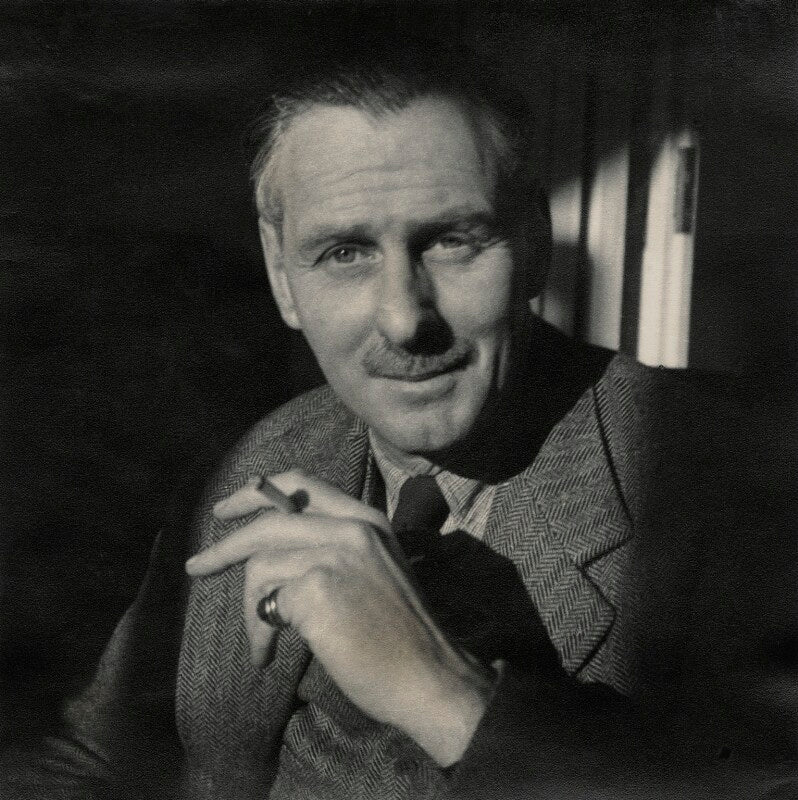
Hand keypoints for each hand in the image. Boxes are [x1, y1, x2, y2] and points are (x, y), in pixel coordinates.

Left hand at [186, 469, 494, 765]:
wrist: (429, 675)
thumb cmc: (400, 634)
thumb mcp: (376, 570)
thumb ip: (337, 549)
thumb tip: (275, 552)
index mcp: (367, 519)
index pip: (301, 484)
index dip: (256, 492)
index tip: (228, 507)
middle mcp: (351, 528)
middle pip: (268, 521)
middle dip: (225, 545)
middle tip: (197, 565)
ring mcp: (335, 555)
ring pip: (261, 565)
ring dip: (249, 610)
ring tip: (261, 643)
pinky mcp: (318, 589)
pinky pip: (266, 603)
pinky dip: (259, 632)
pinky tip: (269, 655)